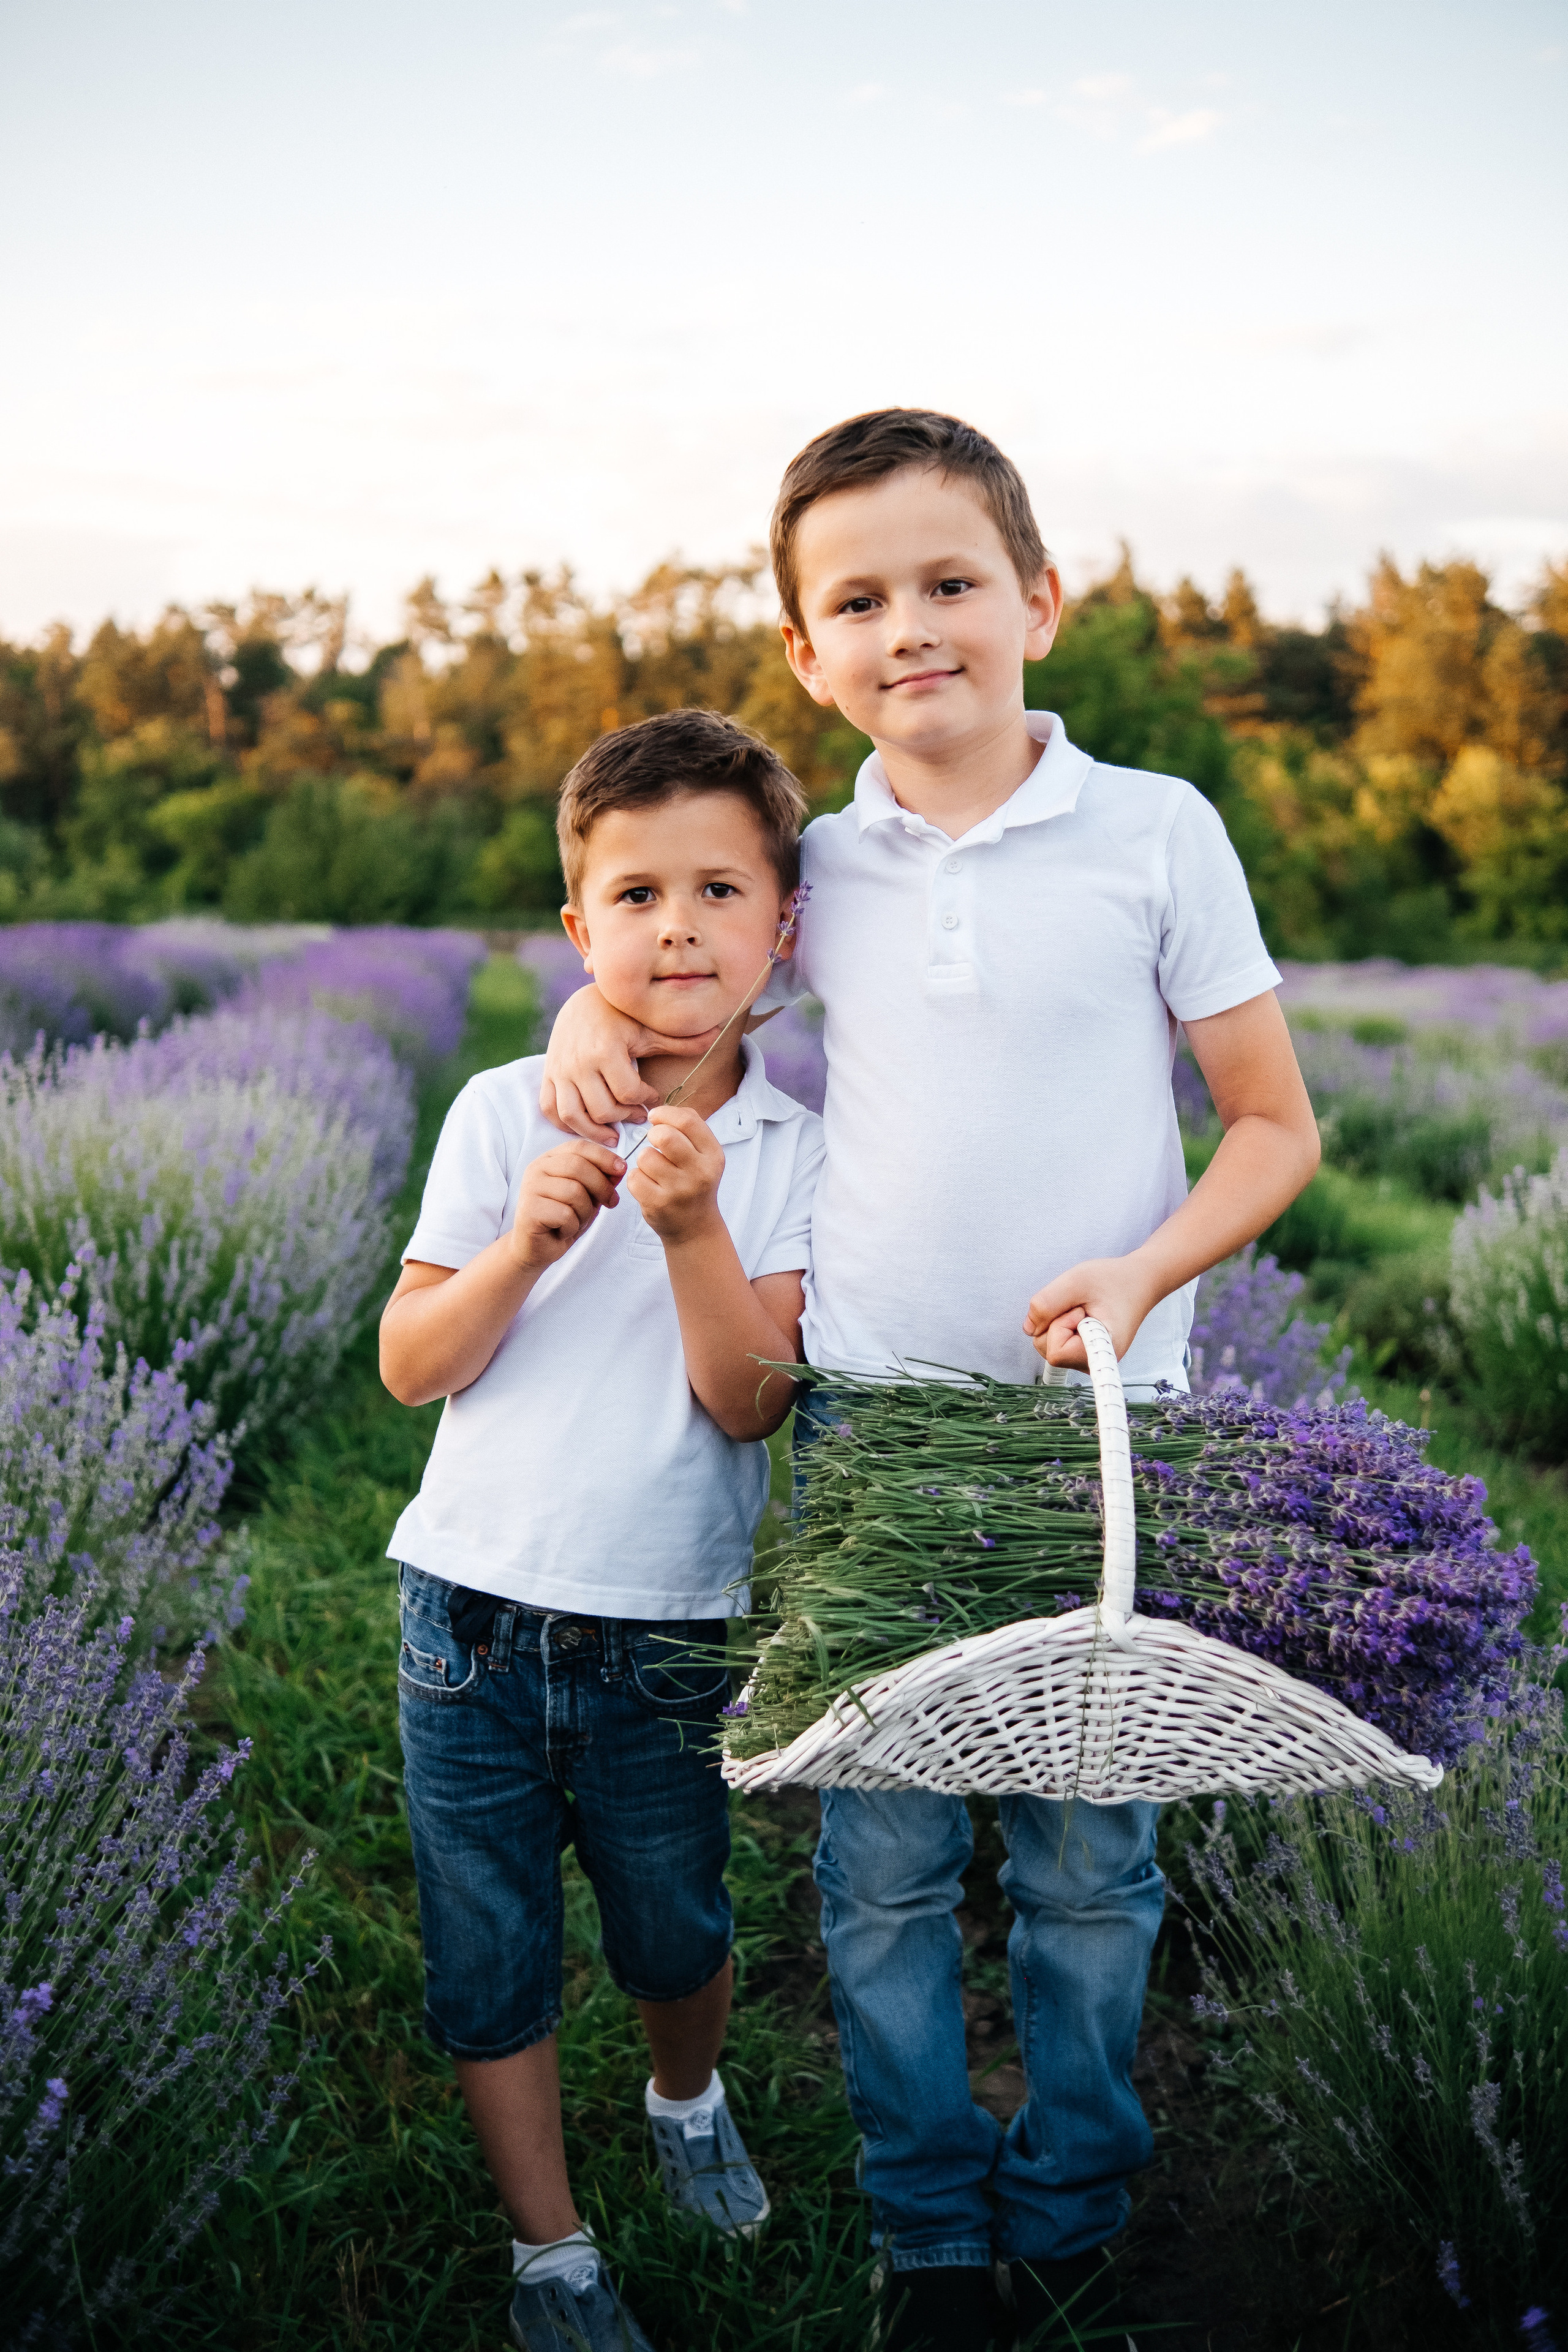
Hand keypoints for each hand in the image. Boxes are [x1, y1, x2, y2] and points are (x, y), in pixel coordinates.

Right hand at [509, 1141, 624, 1271]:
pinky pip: (565, 1214)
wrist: (536, 1248)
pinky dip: (572, 1226)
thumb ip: (601, 1180)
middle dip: (602, 1186)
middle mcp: (537, 1169)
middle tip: (610, 1202)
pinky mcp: (529, 1210)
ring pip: (574, 1191)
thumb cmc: (561, 1219)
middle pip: (578, 1166)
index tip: (621, 1169)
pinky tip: (563, 1230)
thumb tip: (620, 1168)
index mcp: (550, 1159)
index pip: (579, 1147)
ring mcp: (530, 1188)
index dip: (604, 1156)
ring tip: (578, 1220)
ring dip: (585, 1211)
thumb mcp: (588, 1196)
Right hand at [539, 983, 715, 1142]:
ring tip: (613, 1135)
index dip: (644, 1101)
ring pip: (573, 1115)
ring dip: (593, 1131)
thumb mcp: (649, 1029)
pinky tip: (585, 1125)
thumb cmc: (621, 1017)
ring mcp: (560, 1069)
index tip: (652, 1098)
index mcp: (606, 1050)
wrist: (582, 1002)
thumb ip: (680, 1040)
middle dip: (623, 1118)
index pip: (627, 1093)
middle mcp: (579, 1062)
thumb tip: (717, 1035)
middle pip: (602, 1109)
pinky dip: (565, 1122)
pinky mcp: (548, 1073)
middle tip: (638, 1117)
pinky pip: (550, 1108)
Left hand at [625, 1106, 724, 1246]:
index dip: (665, 1113)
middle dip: (653, 1135)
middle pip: (665, 1136)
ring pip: (645, 1157)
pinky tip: (648, 1185)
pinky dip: (637, 1178)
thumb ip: (689, 1128)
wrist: (695, 1227)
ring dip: (644, 1160)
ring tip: (654, 1170)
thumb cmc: (695, 1183)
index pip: (687, 1120)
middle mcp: (700, 1173)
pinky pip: (634, 1177)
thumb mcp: (704, 1155)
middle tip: (654, 1143)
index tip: (655, 1118)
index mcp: (713, 1155)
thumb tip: (660, 1111)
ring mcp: (679, 1191)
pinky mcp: (658, 1205)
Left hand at [1023, 1255, 1156, 1370]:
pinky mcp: (1081, 1352)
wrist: (1137, 1281)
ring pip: (1048, 1345)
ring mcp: (1087, 1359)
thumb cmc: (1113, 1280)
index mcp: (1101, 1351)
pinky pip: (1054, 1340)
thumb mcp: (1076, 1281)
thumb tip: (1029, 1327)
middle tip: (1081, 1305)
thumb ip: (1046, 1304)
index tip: (1080, 1309)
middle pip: (1047, 1348)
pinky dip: (1060, 1323)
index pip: (1055, 1353)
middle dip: (1055, 1321)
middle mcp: (1094, 1362)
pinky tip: (1080, 1314)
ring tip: (1082, 1308)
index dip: (1059, 1326)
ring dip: (1057, 1321)